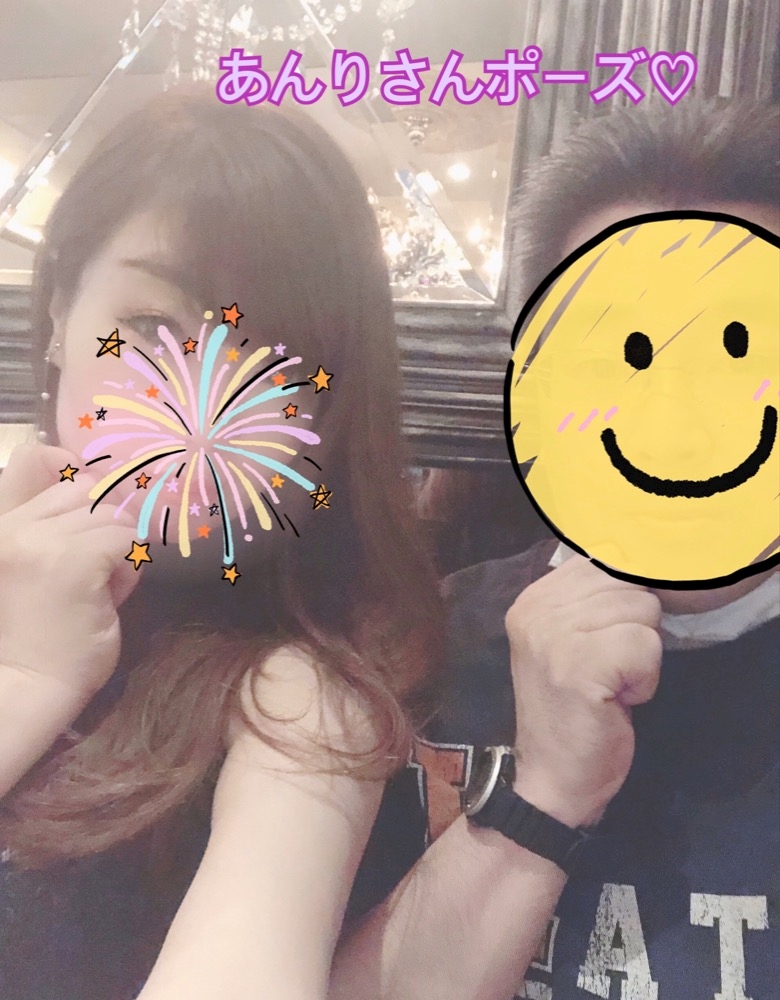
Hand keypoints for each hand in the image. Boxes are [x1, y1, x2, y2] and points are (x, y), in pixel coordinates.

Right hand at [0, 443, 139, 701]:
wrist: (23, 690)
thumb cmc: (31, 643)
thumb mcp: (34, 574)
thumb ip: (61, 538)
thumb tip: (113, 511)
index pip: (32, 460)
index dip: (70, 471)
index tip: (91, 487)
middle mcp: (10, 525)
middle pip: (80, 491)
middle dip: (99, 519)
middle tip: (104, 558)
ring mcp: (40, 540)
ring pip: (108, 515)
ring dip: (116, 545)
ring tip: (104, 584)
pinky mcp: (74, 559)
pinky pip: (124, 540)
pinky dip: (128, 562)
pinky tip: (113, 591)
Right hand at [505, 555, 661, 827]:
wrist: (552, 778)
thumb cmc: (572, 710)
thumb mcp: (570, 638)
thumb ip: (590, 599)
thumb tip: (638, 564)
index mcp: (532, 596)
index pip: (606, 562)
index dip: (622, 606)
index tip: (599, 647)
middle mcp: (536, 608)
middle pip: (629, 586)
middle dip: (634, 631)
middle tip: (606, 672)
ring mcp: (553, 635)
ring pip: (643, 612)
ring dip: (642, 656)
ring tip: (610, 684)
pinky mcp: (579, 665)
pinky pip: (646, 646)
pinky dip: (645, 680)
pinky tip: (618, 700)